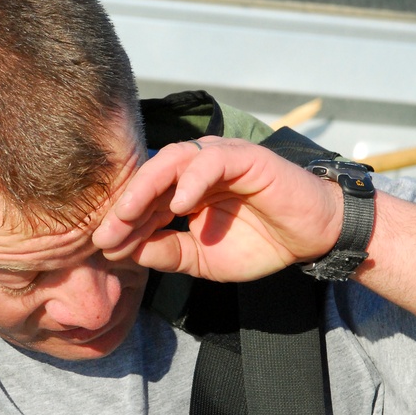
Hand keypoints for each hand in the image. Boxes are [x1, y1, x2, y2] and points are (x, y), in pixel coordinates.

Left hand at [93, 137, 343, 282]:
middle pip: (149, 177)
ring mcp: (220, 157)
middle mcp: (196, 167)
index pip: (143, 199)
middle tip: (105, 233)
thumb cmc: (261, 243)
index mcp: (183, 188)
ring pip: (172, 160)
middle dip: (125, 206)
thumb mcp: (203, 258)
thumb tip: (126, 252)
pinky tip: (179, 205)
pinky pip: (212, 160)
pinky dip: (192, 180)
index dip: (121, 222)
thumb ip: (167, 253)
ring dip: (147, 188)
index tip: (103, 248)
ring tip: (129, 215)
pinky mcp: (246, 156)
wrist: (313, 238)